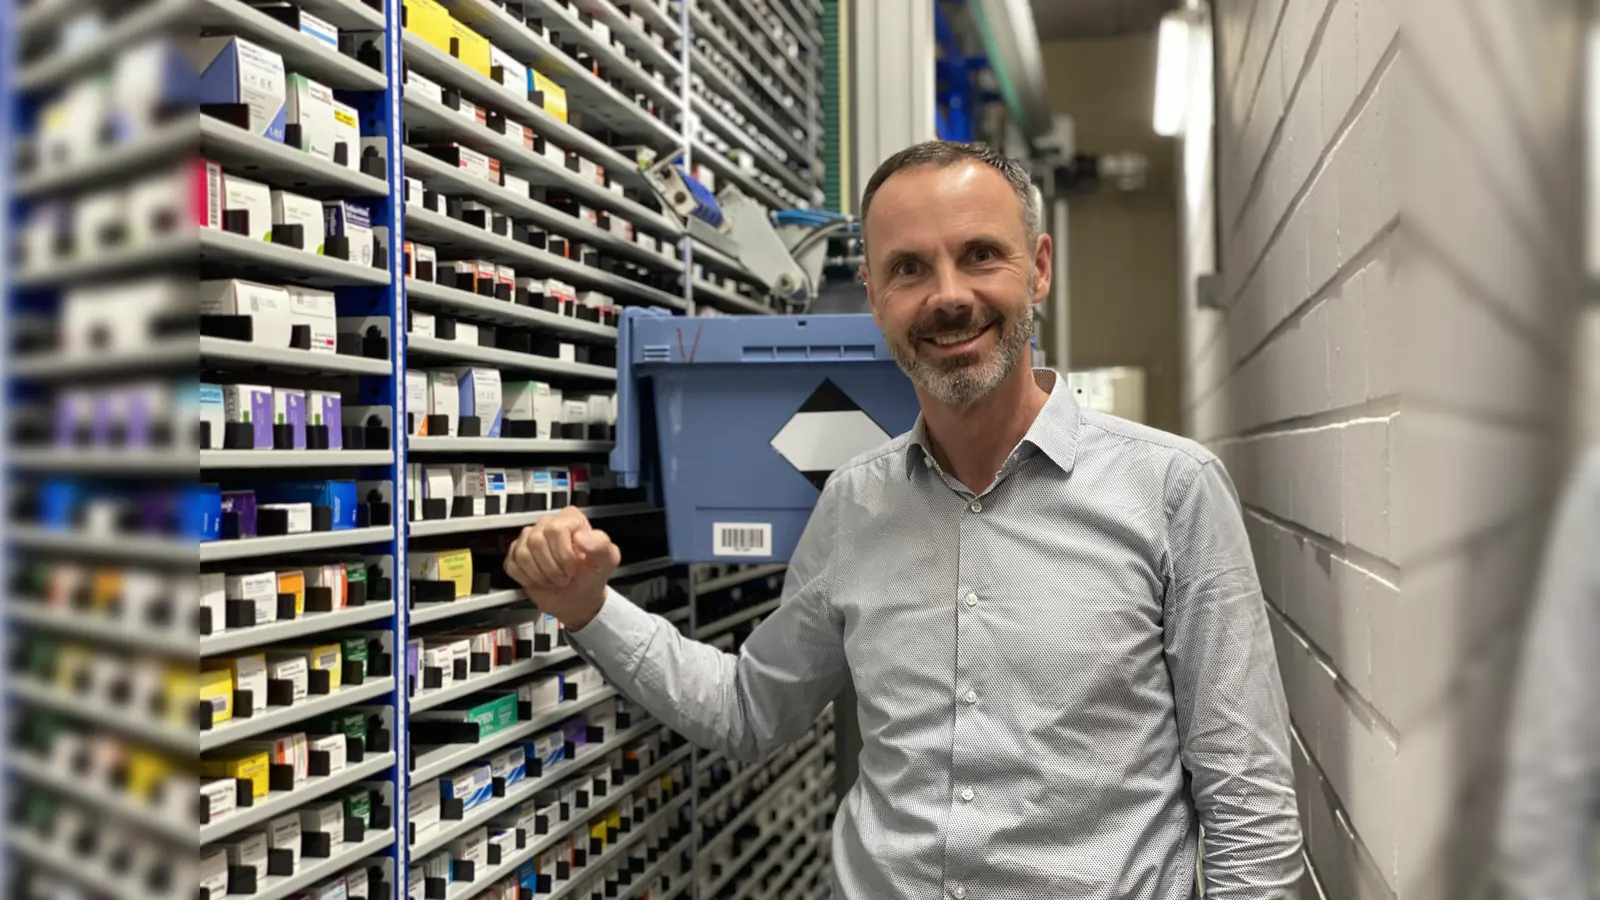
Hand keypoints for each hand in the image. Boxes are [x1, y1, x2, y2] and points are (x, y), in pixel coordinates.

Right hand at [504, 507, 620, 630]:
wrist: (579, 598)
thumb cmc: (592, 576)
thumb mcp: (607, 560)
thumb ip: (601, 545)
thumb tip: (582, 538)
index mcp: (570, 519)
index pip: (556, 529)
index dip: (563, 554)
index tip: (573, 567)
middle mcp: (547, 524)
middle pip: (536, 540)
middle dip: (552, 567)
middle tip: (564, 577)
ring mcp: (529, 539)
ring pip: (522, 553)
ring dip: (540, 575)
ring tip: (553, 579)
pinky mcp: (516, 555)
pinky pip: (512, 564)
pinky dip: (526, 578)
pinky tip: (539, 580)